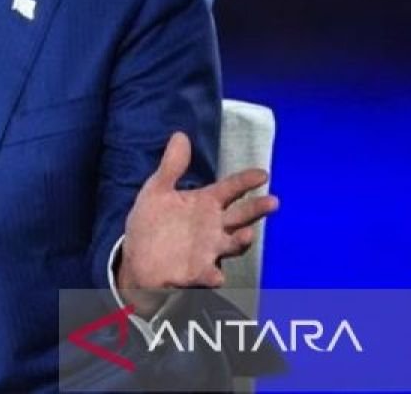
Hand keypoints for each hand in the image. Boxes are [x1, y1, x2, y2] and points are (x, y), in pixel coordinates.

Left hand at [116, 131, 277, 314]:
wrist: (137, 257)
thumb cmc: (152, 222)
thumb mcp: (157, 190)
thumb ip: (172, 166)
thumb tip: (180, 135)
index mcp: (205, 204)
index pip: (231, 188)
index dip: (246, 181)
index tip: (263, 174)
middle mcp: (213, 226)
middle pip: (240, 215)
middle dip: (256, 209)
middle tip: (272, 201)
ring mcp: (208, 249)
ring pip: (232, 245)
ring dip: (241, 241)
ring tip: (247, 234)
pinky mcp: (197, 271)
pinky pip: (209, 274)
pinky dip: (213, 275)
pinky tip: (215, 275)